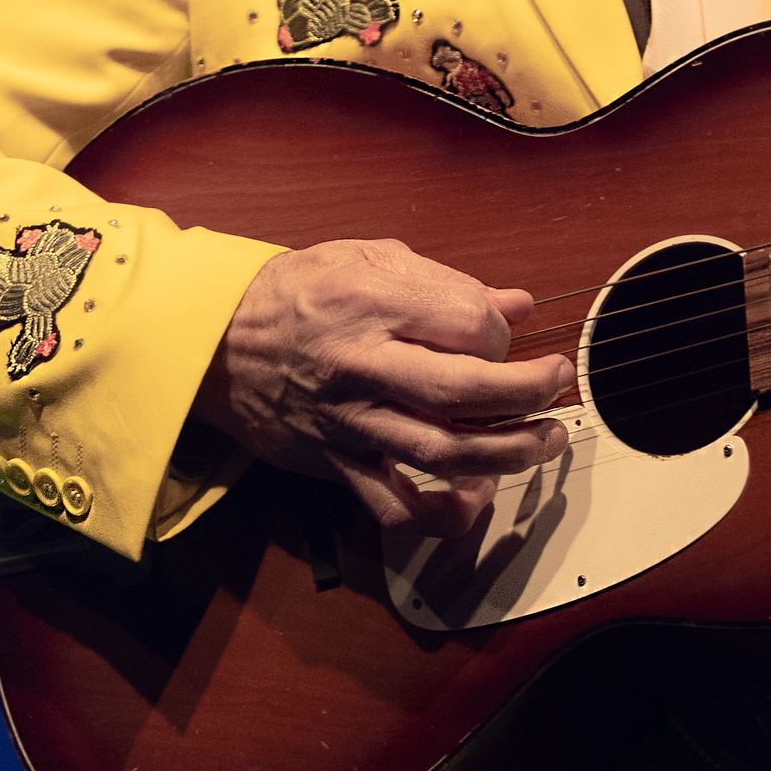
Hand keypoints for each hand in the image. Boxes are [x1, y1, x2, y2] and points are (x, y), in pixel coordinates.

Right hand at [193, 239, 572, 536]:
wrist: (213, 345)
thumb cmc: (294, 295)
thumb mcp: (365, 258)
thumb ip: (446, 282)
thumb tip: (517, 304)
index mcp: (370, 301)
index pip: (467, 322)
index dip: (499, 330)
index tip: (501, 331)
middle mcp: (361, 364)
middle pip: (465, 388)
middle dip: (529, 390)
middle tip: (557, 382)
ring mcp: (350, 422)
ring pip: (443, 451)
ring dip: (509, 452)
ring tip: (545, 440)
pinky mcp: (337, 465)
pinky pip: (395, 507)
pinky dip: (443, 513)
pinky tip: (476, 496)